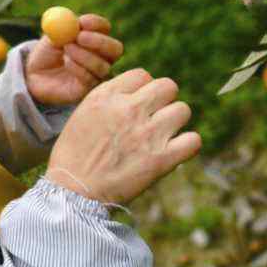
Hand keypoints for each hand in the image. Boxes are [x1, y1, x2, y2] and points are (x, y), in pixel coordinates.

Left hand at [25, 13, 123, 107]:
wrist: (35, 74)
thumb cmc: (47, 51)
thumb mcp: (54, 34)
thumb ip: (65, 27)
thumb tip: (78, 22)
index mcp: (95, 36)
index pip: (105, 27)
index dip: (96, 24)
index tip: (82, 22)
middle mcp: (102, 56)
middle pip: (115, 49)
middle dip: (99, 42)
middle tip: (80, 37)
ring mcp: (98, 73)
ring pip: (102, 65)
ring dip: (82, 55)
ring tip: (65, 50)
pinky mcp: (89, 88)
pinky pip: (90, 78)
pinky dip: (77, 68)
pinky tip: (66, 63)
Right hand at [46, 68, 201, 204]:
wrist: (73, 192)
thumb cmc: (74, 154)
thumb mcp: (84, 113)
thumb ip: (111, 99)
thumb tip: (136, 93)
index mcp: (107, 96)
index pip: (142, 75)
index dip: (143, 88)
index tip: (138, 103)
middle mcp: (129, 110)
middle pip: (168, 86)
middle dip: (164, 100)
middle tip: (155, 116)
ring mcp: (147, 134)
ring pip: (183, 110)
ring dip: (175, 121)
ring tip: (163, 134)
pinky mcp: (161, 160)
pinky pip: (193, 141)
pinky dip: (187, 145)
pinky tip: (175, 151)